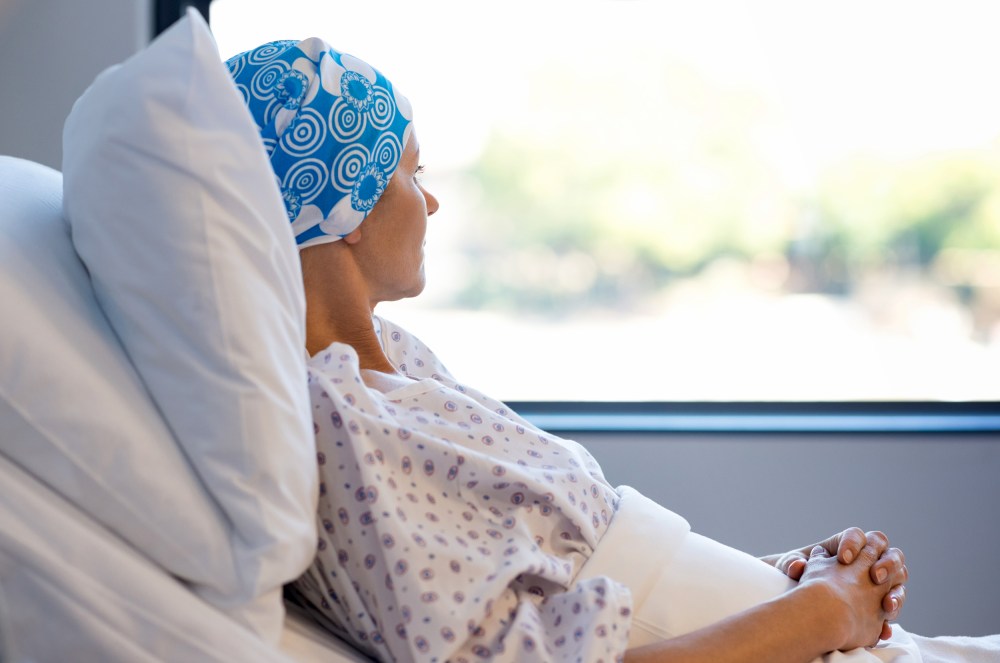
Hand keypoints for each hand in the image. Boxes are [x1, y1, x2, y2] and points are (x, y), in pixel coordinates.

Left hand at [762, 528, 907, 639]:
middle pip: (886, 551)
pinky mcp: (881, 601)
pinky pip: (894, 605)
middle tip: (873, 576)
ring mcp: (878, 579)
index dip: (853, 544)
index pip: (857, 536)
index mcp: (846, 544)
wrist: (806, 602)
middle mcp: (866, 558)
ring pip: (899, 577)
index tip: (843, 559)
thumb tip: (796, 566)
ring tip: (886, 605)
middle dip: (885, 562)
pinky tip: (884, 627)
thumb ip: (793, 564)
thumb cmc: (799, 577)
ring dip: (896, 591)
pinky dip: (891, 616)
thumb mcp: (792, 568)